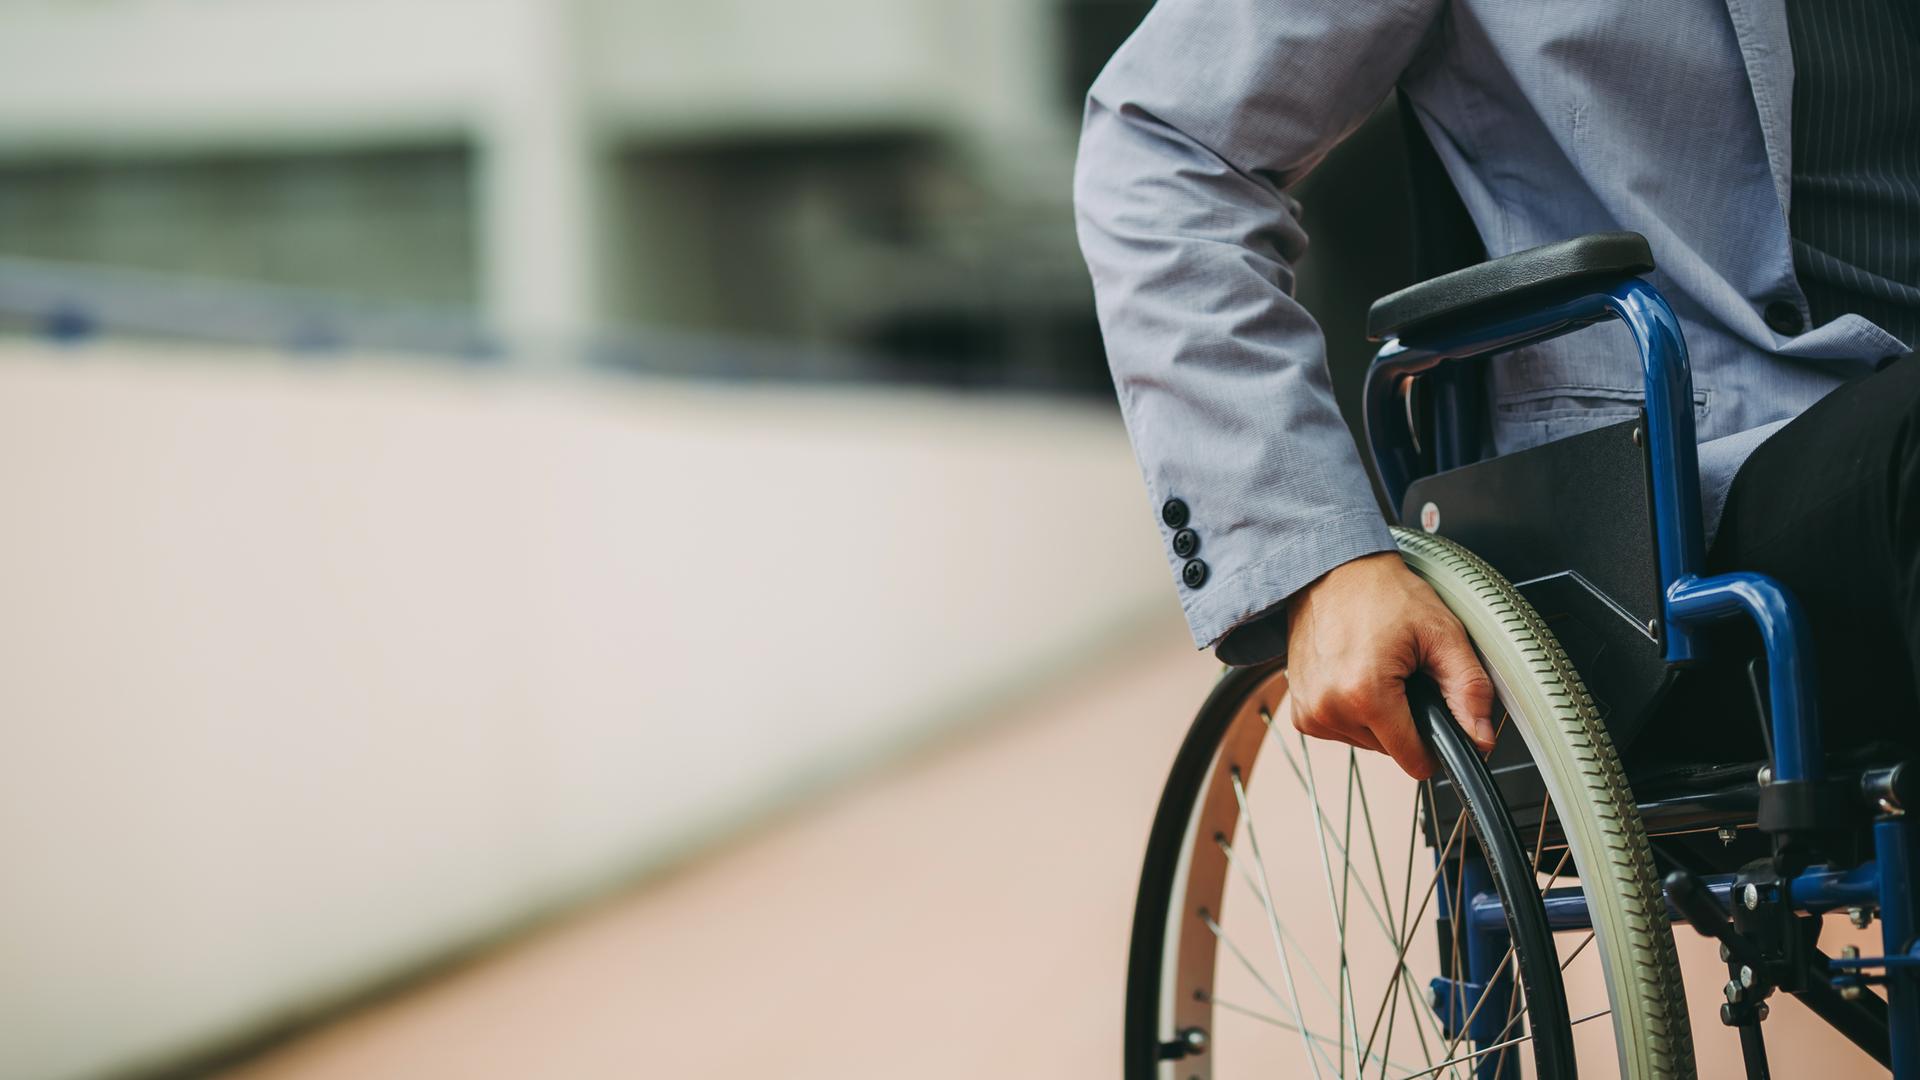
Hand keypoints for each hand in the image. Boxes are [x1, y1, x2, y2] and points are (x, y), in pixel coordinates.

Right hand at [1283, 552, 1495, 778]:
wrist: (1332, 571)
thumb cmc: (1384, 594)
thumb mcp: (1442, 634)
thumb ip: (1469, 690)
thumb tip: (1483, 739)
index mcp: (1365, 695)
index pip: (1414, 761)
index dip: (1435, 742)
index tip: (1434, 708)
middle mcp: (1330, 710)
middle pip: (1391, 751)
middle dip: (1404, 719)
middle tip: (1403, 673)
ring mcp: (1310, 712)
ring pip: (1366, 743)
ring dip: (1378, 716)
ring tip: (1377, 670)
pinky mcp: (1299, 711)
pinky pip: (1341, 731)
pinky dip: (1354, 712)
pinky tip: (1355, 676)